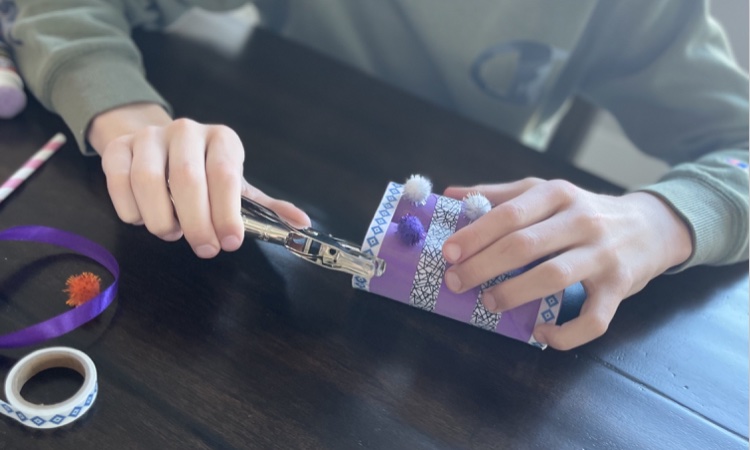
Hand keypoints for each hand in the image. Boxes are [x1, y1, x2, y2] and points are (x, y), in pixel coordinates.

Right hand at [89, 103, 310, 257]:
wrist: (159, 145)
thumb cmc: (205, 173)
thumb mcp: (237, 186)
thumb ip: (266, 207)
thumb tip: (302, 224)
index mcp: (221, 139)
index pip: (224, 174)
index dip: (227, 212)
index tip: (231, 242)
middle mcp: (186, 131)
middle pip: (187, 179)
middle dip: (197, 222)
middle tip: (204, 249)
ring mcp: (148, 136)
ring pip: (148, 180)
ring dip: (161, 218)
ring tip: (171, 234)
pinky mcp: (117, 147)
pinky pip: (117, 180)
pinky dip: (131, 209)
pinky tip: (143, 220)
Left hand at [441, 178, 691, 349]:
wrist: (651, 227)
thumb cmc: (584, 212)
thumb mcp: (547, 193)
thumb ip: (500, 195)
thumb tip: (451, 194)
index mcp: (558, 195)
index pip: (510, 214)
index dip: (476, 235)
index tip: (448, 253)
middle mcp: (582, 221)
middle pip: (525, 245)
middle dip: (483, 266)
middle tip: (456, 282)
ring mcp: (603, 255)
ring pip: (553, 278)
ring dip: (514, 294)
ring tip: (489, 302)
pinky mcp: (620, 288)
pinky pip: (593, 320)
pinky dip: (565, 333)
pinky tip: (540, 333)